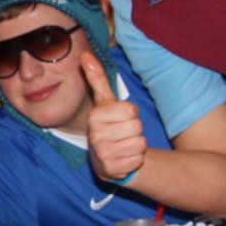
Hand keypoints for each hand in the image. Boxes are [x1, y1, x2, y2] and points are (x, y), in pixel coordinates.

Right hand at [81, 54, 145, 184]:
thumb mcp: (104, 102)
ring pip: (140, 144)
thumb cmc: (108, 125)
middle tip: (123, 133)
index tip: (121, 119)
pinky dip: (135, 160)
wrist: (106, 159)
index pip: (131, 110)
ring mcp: (103, 154)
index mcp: (95, 116)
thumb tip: (85, 55)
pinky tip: (124, 158)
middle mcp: (96, 135)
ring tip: (124, 145)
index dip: (132, 114)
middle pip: (138, 127)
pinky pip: (138, 160)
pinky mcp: (112, 170)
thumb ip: (97, 79)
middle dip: (135, 130)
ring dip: (136, 146)